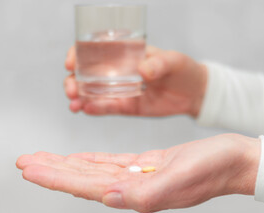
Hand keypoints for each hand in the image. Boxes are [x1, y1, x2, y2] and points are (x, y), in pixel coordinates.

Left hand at [16, 134, 259, 212]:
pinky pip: (111, 162)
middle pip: (83, 178)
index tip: (29, 169)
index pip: (86, 186)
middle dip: (52, 170)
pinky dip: (92, 159)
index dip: (56, 178)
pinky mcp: (147, 163)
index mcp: (137, 194)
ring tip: (43, 158)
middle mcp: (132, 187)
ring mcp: (138, 175)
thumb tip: (109, 199)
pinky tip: (79, 158)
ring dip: (67, 163)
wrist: (233, 160)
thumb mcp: (181, 180)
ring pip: (93, 169)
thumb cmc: (213, 169)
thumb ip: (145, 195)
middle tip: (24, 161)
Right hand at [64, 46, 206, 116]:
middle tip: (71, 90)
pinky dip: (95, 109)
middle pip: (86, 74)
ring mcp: (120, 90)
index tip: (70, 63)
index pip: (94, 51)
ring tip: (74, 104)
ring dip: (79, 98)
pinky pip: (107, 108)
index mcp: (124, 54)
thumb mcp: (173, 61)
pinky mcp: (126, 106)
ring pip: (92, 93)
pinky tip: (85, 110)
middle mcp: (117, 72)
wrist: (194, 93)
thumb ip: (159, 63)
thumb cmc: (183, 69)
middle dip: (73, 81)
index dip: (77, 55)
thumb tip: (143, 70)